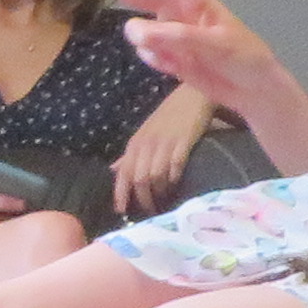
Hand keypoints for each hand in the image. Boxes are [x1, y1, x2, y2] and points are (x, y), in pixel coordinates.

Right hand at [75, 0, 280, 119]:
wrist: (250, 90)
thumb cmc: (243, 55)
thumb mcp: (216, 43)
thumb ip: (177, 36)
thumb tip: (134, 31)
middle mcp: (175, 10)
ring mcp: (167, 34)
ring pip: (137, 30)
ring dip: (148, 42)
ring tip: (174, 56)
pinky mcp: (164, 57)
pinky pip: (147, 55)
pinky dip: (159, 63)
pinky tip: (180, 68)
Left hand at [110, 80, 212, 215]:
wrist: (192, 95)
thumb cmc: (168, 116)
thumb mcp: (144, 134)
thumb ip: (130, 154)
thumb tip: (114, 170)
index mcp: (135, 144)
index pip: (122, 173)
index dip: (120, 194)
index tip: (122, 211)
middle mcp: (147, 144)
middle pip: (139, 179)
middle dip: (144, 199)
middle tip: (151, 211)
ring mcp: (165, 142)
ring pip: (155, 175)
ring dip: (160, 192)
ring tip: (165, 201)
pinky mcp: (183, 141)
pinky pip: (175, 165)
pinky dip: (174, 178)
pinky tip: (177, 184)